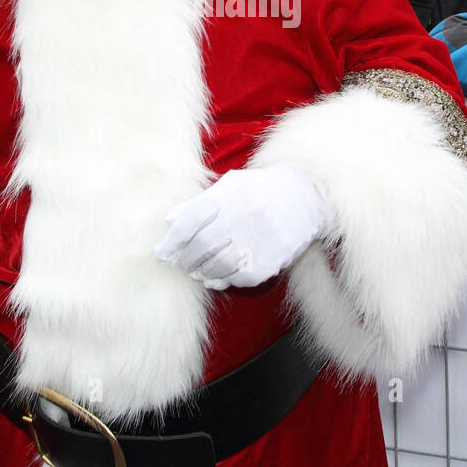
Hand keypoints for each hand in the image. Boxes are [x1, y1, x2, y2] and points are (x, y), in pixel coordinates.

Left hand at [155, 163, 332, 289]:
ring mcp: (255, 242)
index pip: (190, 221)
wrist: (305, 198)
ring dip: (201, 272)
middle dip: (184, 259)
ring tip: (198, 271)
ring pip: (216, 267)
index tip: (161, 252)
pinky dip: (223, 279)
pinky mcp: (267, 264)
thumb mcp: (230, 186)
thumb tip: (169, 221)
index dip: (172, 240)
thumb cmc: (260, 191)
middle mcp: (241, 218)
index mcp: (228, 196)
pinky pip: (236, 279)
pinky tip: (218, 276)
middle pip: (200, 247)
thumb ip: (199, 203)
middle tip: (180, 264)